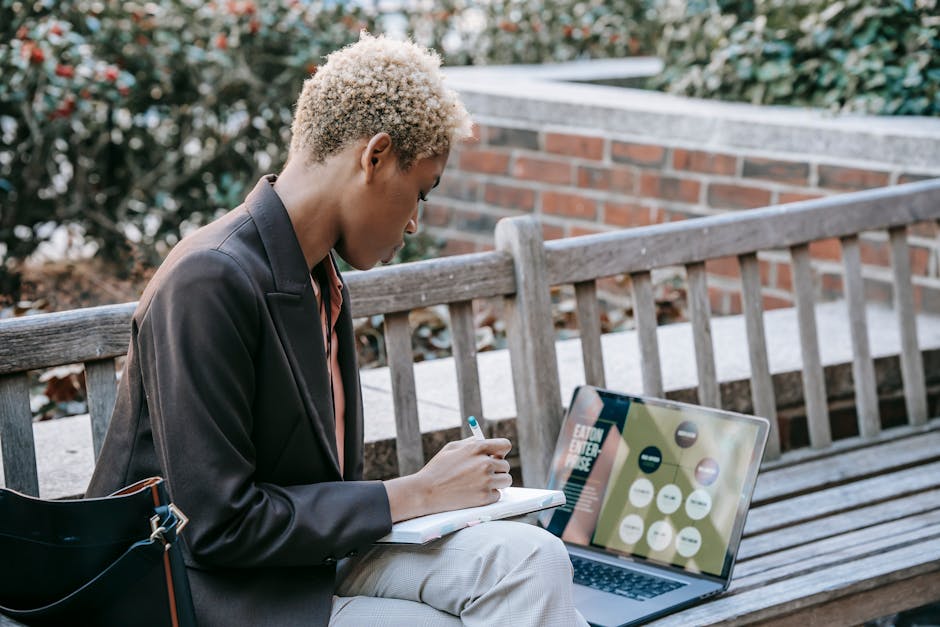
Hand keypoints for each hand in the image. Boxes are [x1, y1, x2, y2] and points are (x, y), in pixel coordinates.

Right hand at [384, 437, 511, 521]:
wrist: (426, 492)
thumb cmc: (437, 469)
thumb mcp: (452, 448)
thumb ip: (471, 443)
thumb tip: (486, 442)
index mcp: (477, 448)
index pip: (505, 445)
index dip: (501, 451)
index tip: (497, 456)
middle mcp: (484, 463)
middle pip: (505, 465)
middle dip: (496, 469)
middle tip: (484, 474)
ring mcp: (486, 481)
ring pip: (506, 480)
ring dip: (497, 482)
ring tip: (481, 483)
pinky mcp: (484, 497)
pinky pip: (497, 495)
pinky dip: (489, 495)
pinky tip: (475, 493)